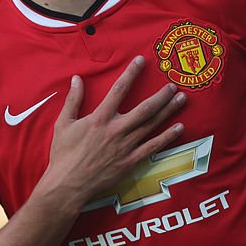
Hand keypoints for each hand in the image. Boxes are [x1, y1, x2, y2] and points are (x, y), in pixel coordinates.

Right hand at [37, 56, 186, 211]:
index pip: (119, 89)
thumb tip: (77, 78)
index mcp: (100, 118)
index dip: (131, 73)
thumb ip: (73, 100)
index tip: (141, 60)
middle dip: (161, 95)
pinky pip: (153, 147)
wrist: (68, 185)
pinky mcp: (130, 161)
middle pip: (145, 108)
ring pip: (152, 125)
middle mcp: (116, 130)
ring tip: (182, 99)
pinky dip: (167, 137)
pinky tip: (179, 128)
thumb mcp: (63, 124)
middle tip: (174, 85)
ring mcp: (126, 146)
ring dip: (168, 111)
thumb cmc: (63, 154)